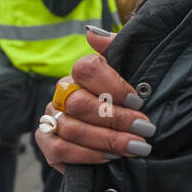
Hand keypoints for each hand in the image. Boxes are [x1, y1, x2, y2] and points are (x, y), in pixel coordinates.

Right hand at [34, 28, 155, 173]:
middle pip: (80, 104)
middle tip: (145, 130)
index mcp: (82, 72)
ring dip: (108, 140)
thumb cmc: (130, 99)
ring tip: (136, 147)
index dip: (114, 86)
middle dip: (117, 120)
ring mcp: (51, 117)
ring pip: (72, 128)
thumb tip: (91, 33)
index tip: (139, 102)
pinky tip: (112, 158)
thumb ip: (118, 49)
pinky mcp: (46, 142)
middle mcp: (62, 92)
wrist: (123, 133)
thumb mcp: (133, 72)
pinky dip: (88, 155)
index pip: (87, 69)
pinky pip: (60, 149)